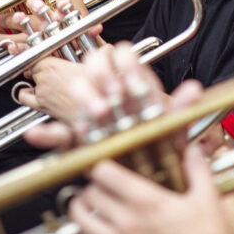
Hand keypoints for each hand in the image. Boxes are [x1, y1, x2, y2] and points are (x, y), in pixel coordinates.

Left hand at [18, 56, 90, 123]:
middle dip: (41, 73)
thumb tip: (69, 63)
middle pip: (34, 70)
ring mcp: (40, 92)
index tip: (45, 64)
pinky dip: (25, 94)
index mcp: (52, 65)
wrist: (94, 109)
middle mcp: (43, 78)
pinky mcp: (40, 105)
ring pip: (31, 82)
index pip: (36, 58)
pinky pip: (24, 97)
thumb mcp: (84, 67)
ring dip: (36, 83)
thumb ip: (70, 63)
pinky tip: (30, 93)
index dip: (42, 62)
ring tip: (46, 85)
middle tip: (53, 76)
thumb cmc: (93, 89)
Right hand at [23, 43, 199, 147]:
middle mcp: (112, 93)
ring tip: (99, 113)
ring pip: (79, 89)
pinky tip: (40, 135)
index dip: (125, 63)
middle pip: (96, 65)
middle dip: (103, 76)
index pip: (122, 56)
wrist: (152, 177)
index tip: (131, 79)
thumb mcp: (174, 128)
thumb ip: (180, 109)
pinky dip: (47, 134)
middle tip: (114, 95)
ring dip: (85, 96)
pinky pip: (59, 133)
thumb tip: (193, 90)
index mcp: (134, 84)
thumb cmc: (164, 147)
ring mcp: (95, 112)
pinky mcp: (81, 138)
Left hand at [69, 144, 233, 233]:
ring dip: (81, 209)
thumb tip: (193, 149)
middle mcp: (127, 222)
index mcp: (147, 202)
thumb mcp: (208, 203)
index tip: (105, 162)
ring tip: (87, 204)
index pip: (104, 172)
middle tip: (99, 183)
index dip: (101, 163)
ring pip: (81, 220)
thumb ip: (198, 171)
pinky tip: (98, 228)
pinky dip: (87, 232)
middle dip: (92, 185)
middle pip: (89, 193)